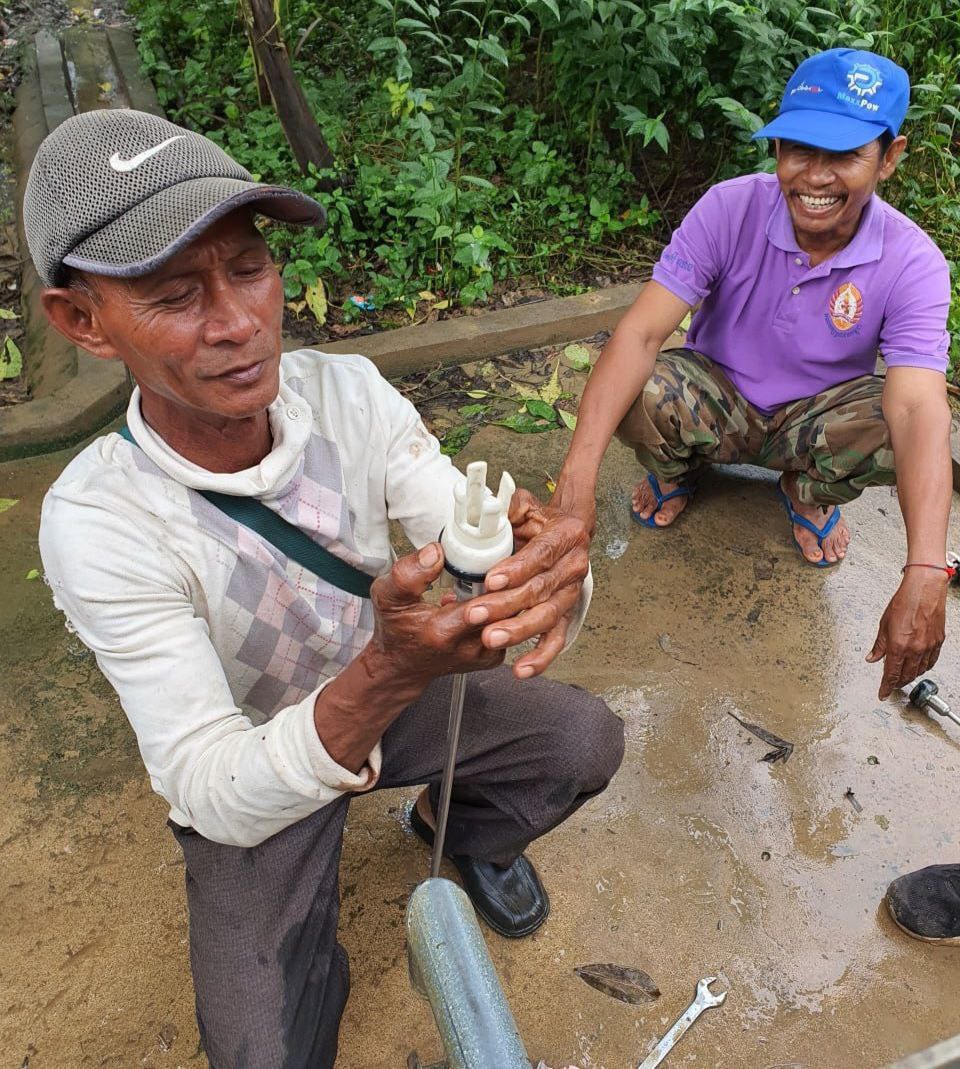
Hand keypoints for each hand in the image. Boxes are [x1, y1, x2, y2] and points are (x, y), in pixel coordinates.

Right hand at [368, 542, 503, 685]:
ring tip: (502, 578)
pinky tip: (497, 594)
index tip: (495, 567)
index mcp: (442, 632)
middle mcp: (468, 647)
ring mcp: (484, 653)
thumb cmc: (397, 629)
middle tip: (506, 565)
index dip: (493, 585)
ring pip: (513, 619)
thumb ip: (408, 574)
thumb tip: (435, 551)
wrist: (403, 664)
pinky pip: (512, 627)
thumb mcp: (388, 596)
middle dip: (509, 587)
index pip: (481, 607)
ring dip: (511, 595)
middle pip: (505, 612)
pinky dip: (509, 609)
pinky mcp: (494, 655)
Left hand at [461, 488, 589, 678]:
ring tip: (491, 639)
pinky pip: (555, 640)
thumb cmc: (539, 520)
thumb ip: (508, 507)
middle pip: (540, 590)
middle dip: (506, 605)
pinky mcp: (564, 614)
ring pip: (546, 617)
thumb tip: (488, 511)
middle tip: (477, 614)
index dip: (517, 568)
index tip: (491, 579)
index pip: (541, 554)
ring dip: (518, 631)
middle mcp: (573, 566)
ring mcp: (570, 594)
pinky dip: (541, 657)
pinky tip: (522, 670)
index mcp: (566, 536)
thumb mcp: (524, 505)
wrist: (564, 532)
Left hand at [866, 569, 947, 698]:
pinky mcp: (938, 642)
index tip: (882, 694)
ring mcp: (928, 647)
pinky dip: (923, 668)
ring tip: (902, 677)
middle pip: (906, 675)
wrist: (924, 590)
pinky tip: (918, 667)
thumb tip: (872, 658)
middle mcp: (914, 649)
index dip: (886, 687)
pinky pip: (931, 662)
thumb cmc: (904, 602)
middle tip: (890, 686)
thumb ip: (879, 645)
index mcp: (898, 646)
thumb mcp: (884, 624)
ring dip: (910, 676)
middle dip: (897, 683)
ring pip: (919, 671)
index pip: (891, 674)